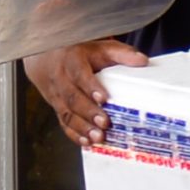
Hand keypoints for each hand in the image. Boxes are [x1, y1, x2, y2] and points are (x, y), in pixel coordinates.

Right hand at [24, 38, 148, 148]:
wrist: (46, 56)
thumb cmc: (78, 53)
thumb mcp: (99, 47)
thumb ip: (121, 53)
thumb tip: (142, 61)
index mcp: (71, 60)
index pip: (79, 74)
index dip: (90, 87)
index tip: (104, 98)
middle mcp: (59, 78)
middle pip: (71, 97)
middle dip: (88, 112)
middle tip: (104, 124)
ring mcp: (55, 95)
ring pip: (66, 113)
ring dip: (82, 127)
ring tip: (98, 137)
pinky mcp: (56, 107)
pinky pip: (62, 123)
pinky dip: (74, 134)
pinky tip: (86, 142)